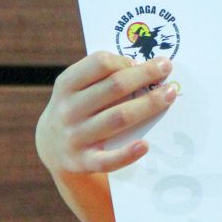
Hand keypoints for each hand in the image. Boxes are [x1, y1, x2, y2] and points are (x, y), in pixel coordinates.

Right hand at [35, 51, 177, 175]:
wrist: (52, 147)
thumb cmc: (78, 107)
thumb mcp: (78, 88)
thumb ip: (103, 77)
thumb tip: (144, 68)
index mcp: (67, 84)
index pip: (99, 63)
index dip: (124, 59)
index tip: (142, 61)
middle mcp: (68, 109)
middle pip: (115, 87)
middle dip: (145, 75)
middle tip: (167, 67)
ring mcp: (74, 136)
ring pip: (118, 118)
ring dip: (148, 105)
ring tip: (169, 95)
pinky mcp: (82, 162)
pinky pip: (107, 160)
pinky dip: (127, 154)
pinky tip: (145, 145)